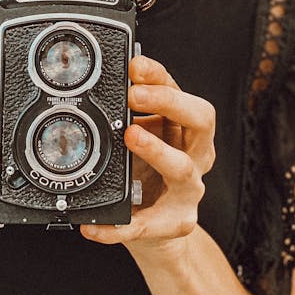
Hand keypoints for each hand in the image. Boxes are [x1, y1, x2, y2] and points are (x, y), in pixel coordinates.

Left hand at [80, 55, 214, 249]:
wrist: (160, 229)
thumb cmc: (148, 173)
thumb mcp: (141, 136)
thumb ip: (125, 116)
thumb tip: (94, 89)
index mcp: (185, 128)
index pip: (179, 91)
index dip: (158, 76)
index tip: (134, 65)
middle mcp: (196, 154)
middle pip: (201, 120)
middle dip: (169, 102)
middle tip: (133, 95)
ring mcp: (189, 190)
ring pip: (182, 168)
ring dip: (156, 150)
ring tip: (129, 136)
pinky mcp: (175, 223)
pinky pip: (147, 225)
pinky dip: (119, 227)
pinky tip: (95, 225)